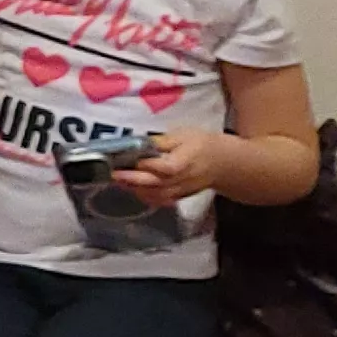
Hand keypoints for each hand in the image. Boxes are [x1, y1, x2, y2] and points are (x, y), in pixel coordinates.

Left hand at [116, 128, 230, 206]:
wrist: (221, 163)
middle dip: (133, 180)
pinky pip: (160, 200)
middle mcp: (182, 179)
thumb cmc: (200, 144)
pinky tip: (132, 190)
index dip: (149, 165)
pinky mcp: (179, 197)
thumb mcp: (184, 135)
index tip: (132, 159)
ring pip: (156, 194)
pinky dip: (145, 197)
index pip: (166, 167)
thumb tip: (141, 144)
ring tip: (119, 181)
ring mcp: (180, 190)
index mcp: (185, 161)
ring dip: (136, 189)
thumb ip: (162, 141)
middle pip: (157, 183)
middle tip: (114, 174)